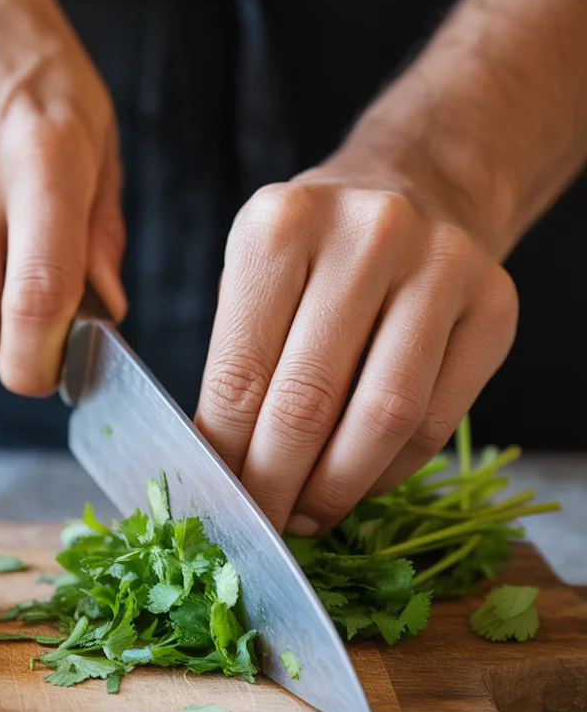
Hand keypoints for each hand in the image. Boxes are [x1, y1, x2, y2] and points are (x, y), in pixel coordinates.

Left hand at [195, 159, 517, 534]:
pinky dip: (389, 472)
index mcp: (281, 224)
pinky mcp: (495, 305)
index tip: (216, 501)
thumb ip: (235, 363)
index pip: (240, 373)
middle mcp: (367, 234)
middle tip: (260, 525)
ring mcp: (441, 266)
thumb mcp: (255, 275)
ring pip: (384, 419)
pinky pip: (436, 423)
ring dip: (336, 489)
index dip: (225, 456)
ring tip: (306, 516)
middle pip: (309, 401)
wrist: (414, 186)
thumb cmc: (316, 247)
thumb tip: (219, 475)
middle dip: (276, 485)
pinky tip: (358, 481)